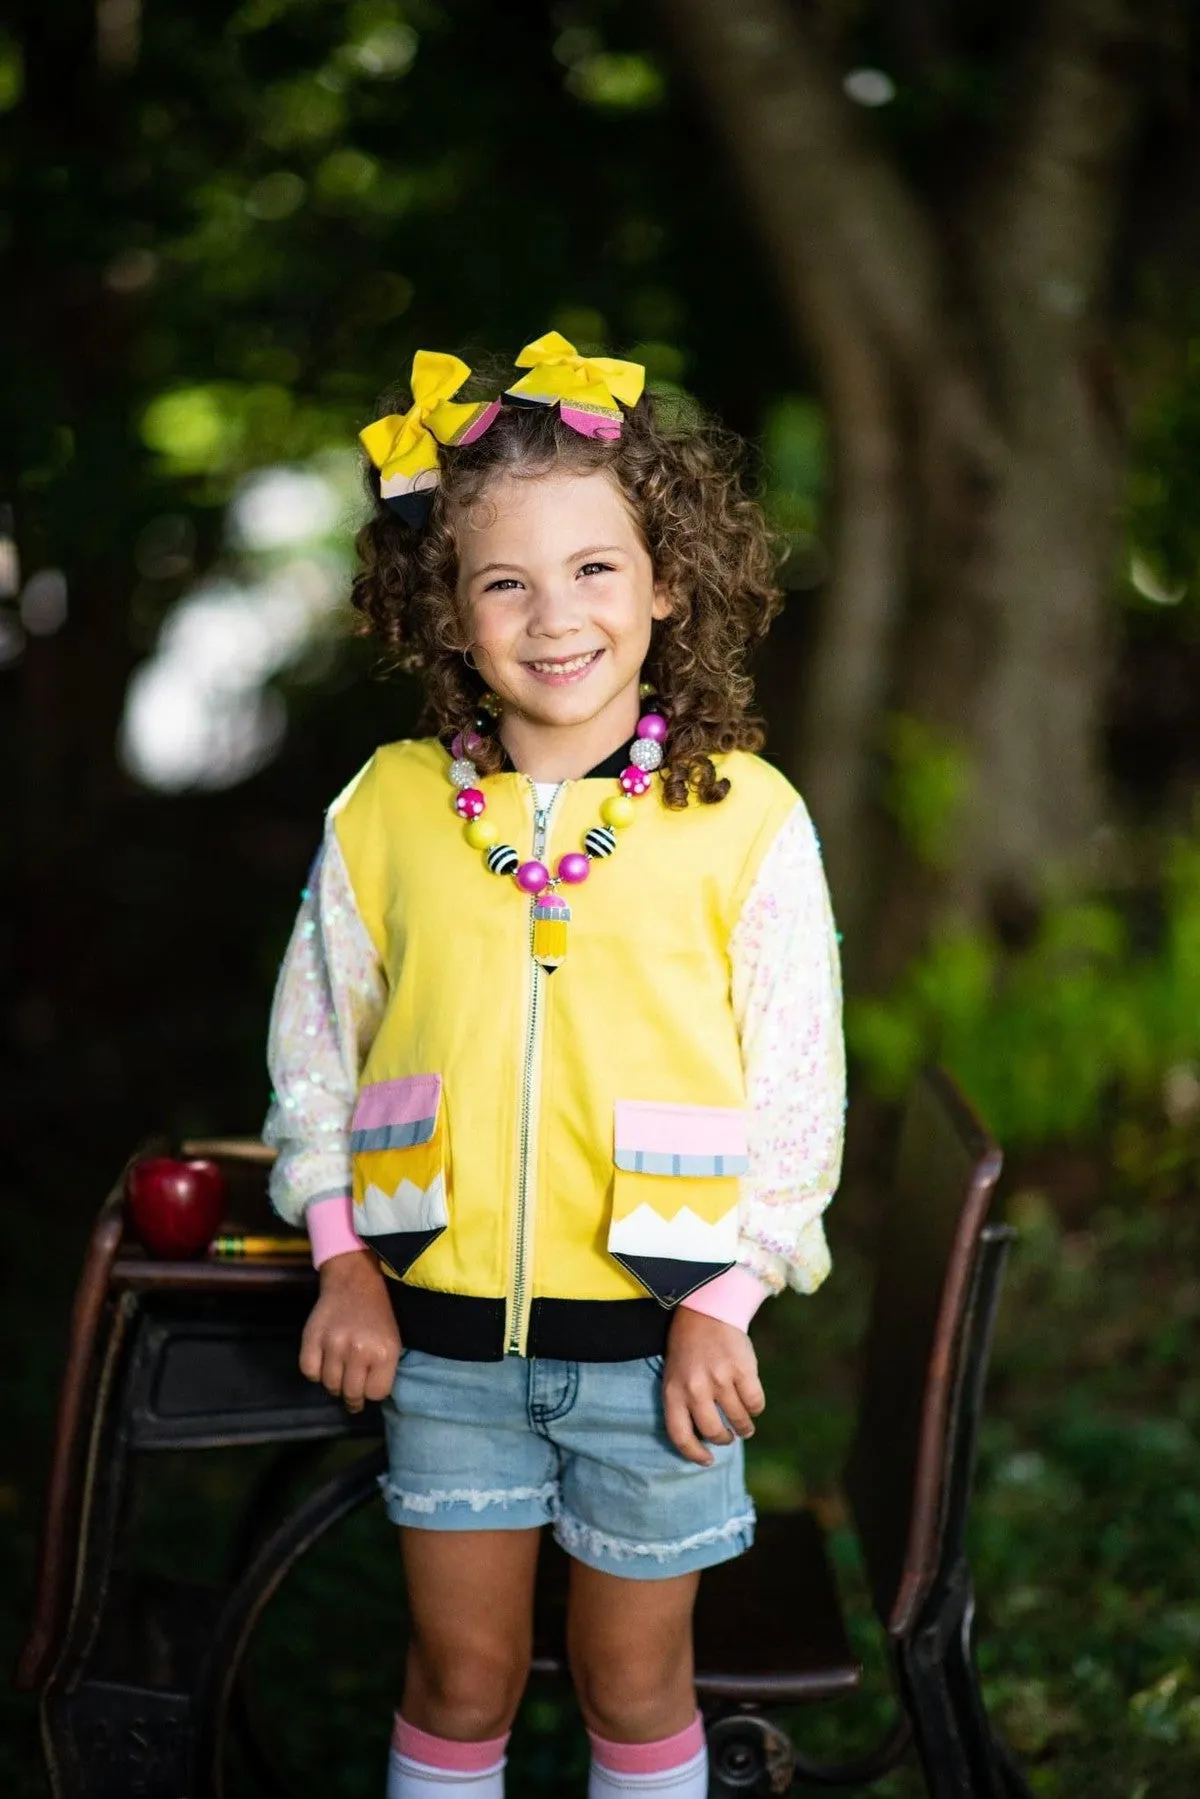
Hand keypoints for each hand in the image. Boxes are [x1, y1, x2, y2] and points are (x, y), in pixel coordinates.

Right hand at [299, 1250, 401, 1412]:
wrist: (354, 1281)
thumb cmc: (377, 1314)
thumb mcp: (392, 1341)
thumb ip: (383, 1371)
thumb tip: (369, 1397)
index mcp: (385, 1352)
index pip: (376, 1394)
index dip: (372, 1392)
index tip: (368, 1386)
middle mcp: (359, 1351)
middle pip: (351, 1394)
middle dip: (352, 1396)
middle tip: (351, 1392)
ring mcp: (333, 1345)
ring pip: (329, 1385)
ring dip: (334, 1383)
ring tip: (339, 1372)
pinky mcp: (312, 1338)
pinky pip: (309, 1372)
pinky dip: (315, 1372)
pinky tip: (323, 1362)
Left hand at [662, 1307, 765, 1466]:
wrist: (707, 1309)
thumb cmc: (689, 1347)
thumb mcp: (675, 1374)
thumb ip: (685, 1402)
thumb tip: (705, 1438)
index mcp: (673, 1391)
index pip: (680, 1436)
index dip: (694, 1453)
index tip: (707, 1460)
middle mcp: (695, 1388)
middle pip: (713, 1431)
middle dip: (724, 1438)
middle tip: (729, 1436)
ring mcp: (719, 1379)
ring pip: (738, 1420)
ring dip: (744, 1426)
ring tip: (745, 1425)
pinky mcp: (742, 1370)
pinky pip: (755, 1402)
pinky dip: (756, 1408)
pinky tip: (752, 1404)